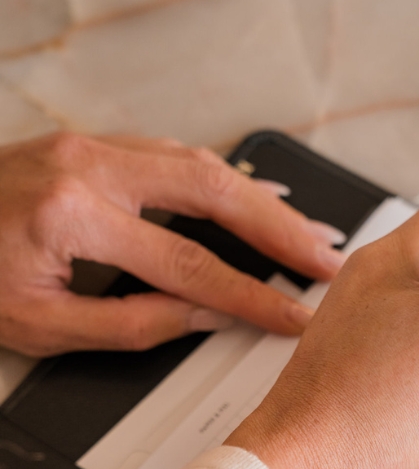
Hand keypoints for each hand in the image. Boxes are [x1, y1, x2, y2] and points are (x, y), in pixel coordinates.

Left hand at [0, 132, 345, 355]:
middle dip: (280, 229)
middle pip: (214, 192)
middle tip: (326, 258)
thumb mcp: (42, 325)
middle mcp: (88, 167)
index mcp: (73, 218)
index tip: (294, 315)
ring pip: (200, 163)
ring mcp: (90, 146)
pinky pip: (173, 153)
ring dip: (260, 199)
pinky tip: (250, 195)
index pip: (190, 264)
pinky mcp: (90, 144)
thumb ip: (133, 324)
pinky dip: (221, 177)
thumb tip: (204, 317)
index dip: (252, 296)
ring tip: (304, 230)